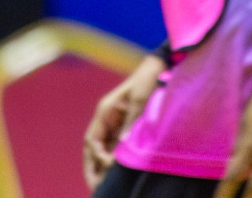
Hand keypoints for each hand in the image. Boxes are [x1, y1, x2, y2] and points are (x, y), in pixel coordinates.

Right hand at [83, 54, 165, 188]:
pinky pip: (117, 144)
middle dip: (94, 167)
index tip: (106, 165)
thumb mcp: (140, 99)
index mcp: (104, 112)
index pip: (91, 139)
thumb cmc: (147, 78)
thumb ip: (131, 120)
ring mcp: (116, 122)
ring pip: (105, 149)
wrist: (159, 65)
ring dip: (105, 165)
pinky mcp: (127, 124)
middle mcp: (107, 119)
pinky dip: (116, 157)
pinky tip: (119, 171)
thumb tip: (123, 144)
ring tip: (105, 185)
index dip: (95, 155)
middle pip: (95, 148)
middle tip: (96, 187)